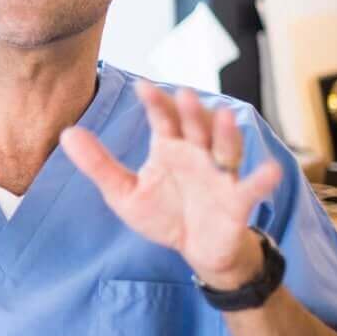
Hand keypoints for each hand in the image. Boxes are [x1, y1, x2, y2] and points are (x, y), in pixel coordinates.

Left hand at [59, 81, 282, 287]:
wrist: (196, 249)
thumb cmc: (163, 213)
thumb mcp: (124, 192)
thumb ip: (98, 164)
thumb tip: (66, 133)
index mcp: (170, 147)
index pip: (164, 119)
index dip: (156, 103)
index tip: (143, 86)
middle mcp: (197, 154)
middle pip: (196, 128)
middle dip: (192, 112)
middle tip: (184, 94)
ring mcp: (220, 175)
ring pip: (225, 149)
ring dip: (225, 134)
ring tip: (224, 117)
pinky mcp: (237, 201)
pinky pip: (251, 188)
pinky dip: (261, 179)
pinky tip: (270, 171)